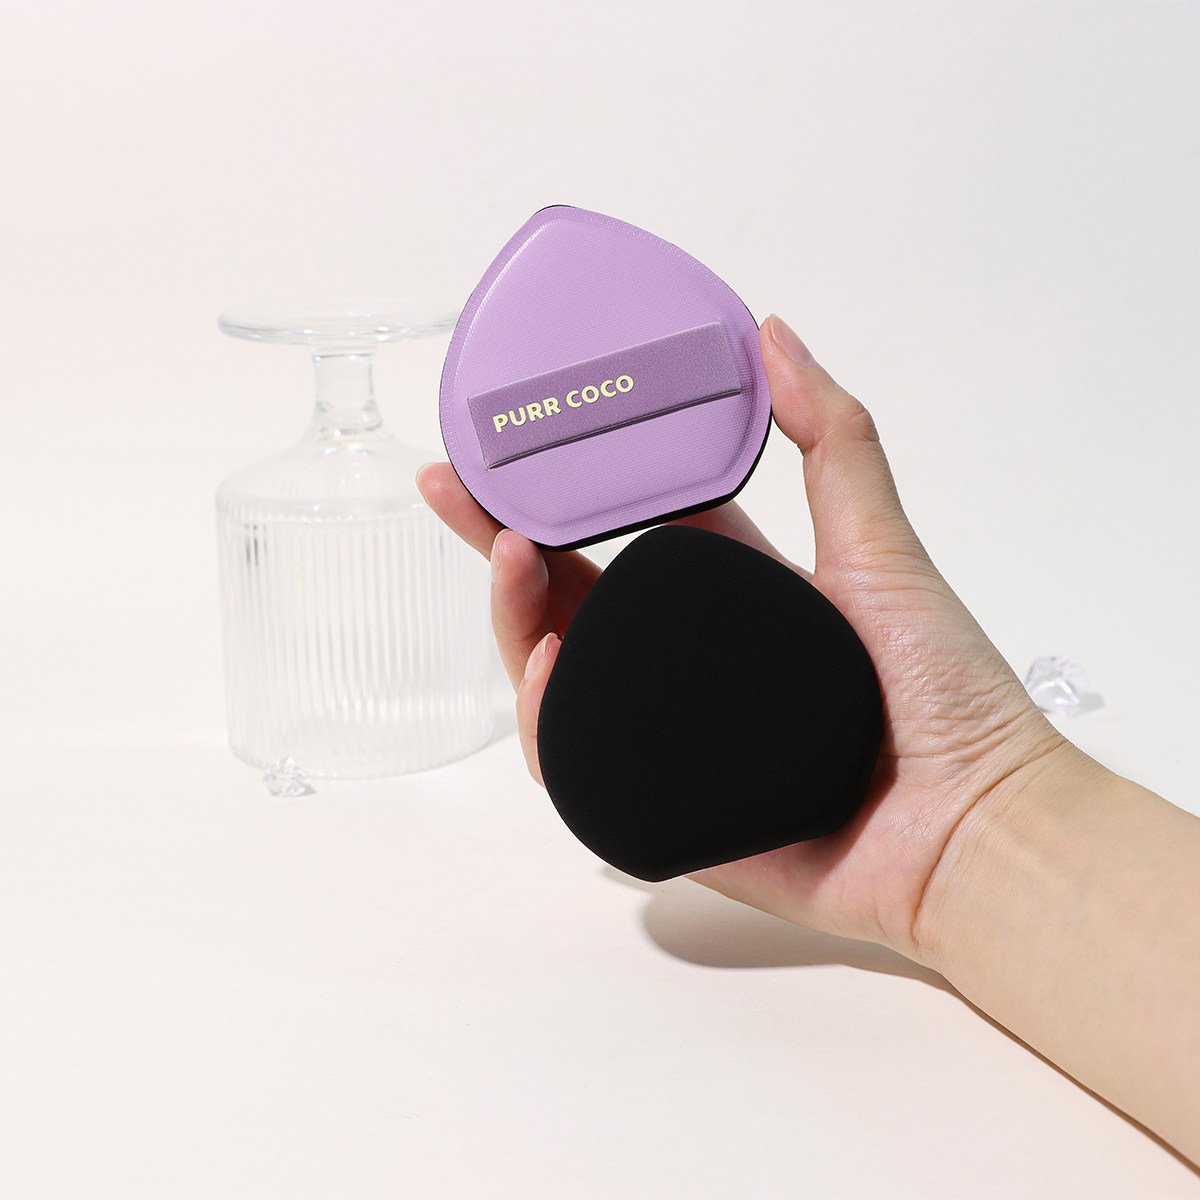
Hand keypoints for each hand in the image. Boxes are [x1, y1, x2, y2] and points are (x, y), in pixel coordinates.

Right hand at [418, 315, 1074, 966]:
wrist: (972, 828)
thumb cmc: (945, 692)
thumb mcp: (882, 547)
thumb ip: (834, 440)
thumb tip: (772, 332)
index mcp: (734, 600)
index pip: (627, 535)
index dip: (566, 492)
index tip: (511, 447)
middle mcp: (691, 664)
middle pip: (572, 601)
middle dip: (503, 546)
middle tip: (458, 492)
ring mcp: (668, 736)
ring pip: (561, 678)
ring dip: (514, 618)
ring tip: (505, 558)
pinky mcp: (660, 807)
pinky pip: (579, 762)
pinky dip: (546, 716)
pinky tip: (545, 661)